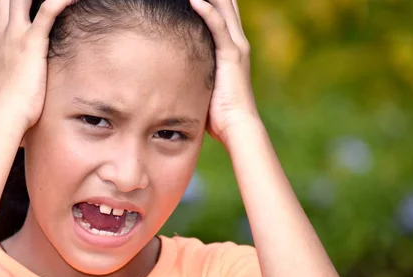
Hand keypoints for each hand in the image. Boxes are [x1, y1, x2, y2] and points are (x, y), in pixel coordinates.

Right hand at [0, 0, 73, 129]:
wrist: (0, 116)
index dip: (8, 7)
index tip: (23, 11)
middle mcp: (2, 37)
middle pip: (6, 0)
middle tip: (37, 5)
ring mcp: (16, 36)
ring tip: (59, 1)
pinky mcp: (32, 42)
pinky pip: (49, 11)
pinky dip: (62, 2)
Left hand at [190, 0, 261, 146]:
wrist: (238, 127)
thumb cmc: (219, 114)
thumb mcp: (206, 86)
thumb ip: (196, 74)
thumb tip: (174, 77)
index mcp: (232, 49)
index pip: (223, 15)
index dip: (213, 0)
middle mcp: (237, 43)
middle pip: (226, 5)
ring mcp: (236, 47)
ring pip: (223, 9)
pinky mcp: (231, 56)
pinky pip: (218, 27)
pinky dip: (207, 11)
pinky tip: (194, 0)